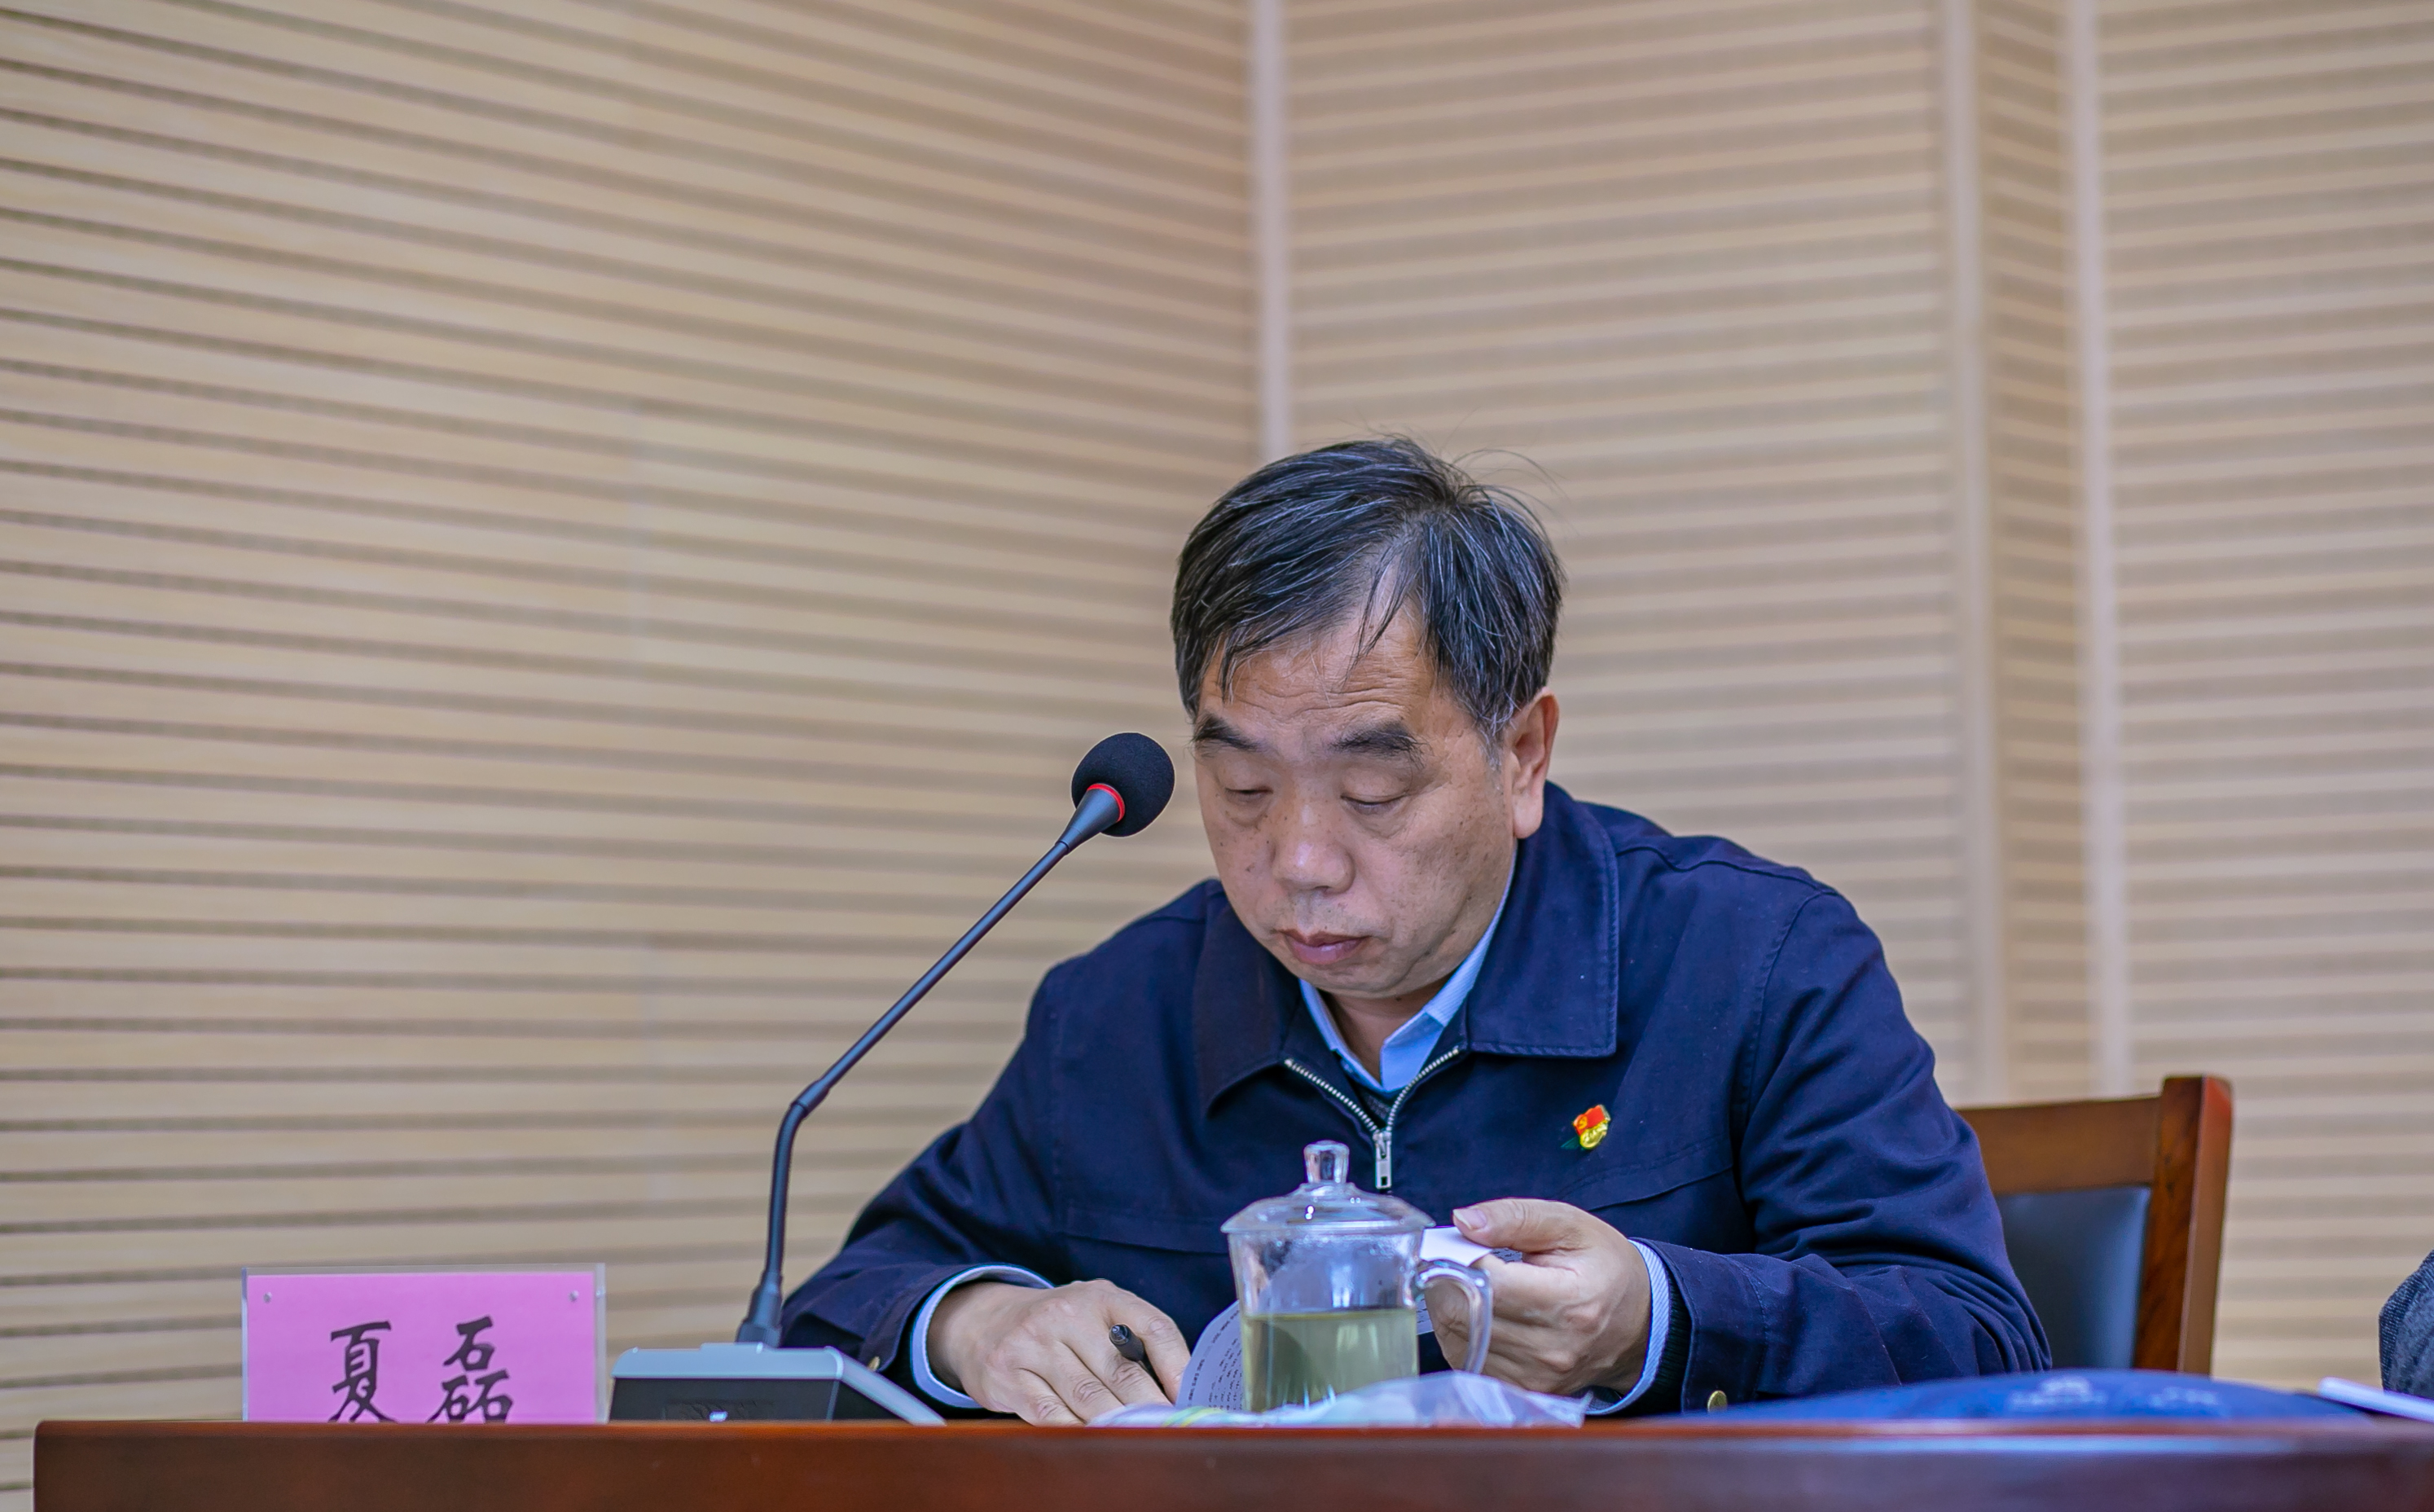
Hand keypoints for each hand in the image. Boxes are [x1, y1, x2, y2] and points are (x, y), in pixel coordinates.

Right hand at [927, 1279, 1190, 1423]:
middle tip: (1171, 1430)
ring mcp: (1034, 1343)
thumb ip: (1133, 1341)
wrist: (983, 1322)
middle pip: (1122, 1371)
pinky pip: (1051, 1412)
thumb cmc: (1059, 1326)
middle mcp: (1067, 1313)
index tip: (1192, 1397)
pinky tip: (1094, 1441)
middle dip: (1151, 1407)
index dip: (1178, 1365)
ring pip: (1088, 1396)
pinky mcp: (1009, 1375)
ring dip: (1118, 1424)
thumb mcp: (1095, 1314)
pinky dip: (1077, 1430)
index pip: (1153, 1326)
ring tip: (1141, 1440)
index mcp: (1102, 1297)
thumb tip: (1179, 1390)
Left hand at [1427, 1199, 1651, 1395]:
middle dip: (1447, 1279)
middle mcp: (1552, 1349)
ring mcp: (1537, 1377)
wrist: (1638, 1323)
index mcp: (1569, 1303)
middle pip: (1465, 1314)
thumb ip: (1515, 1218)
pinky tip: (1477, 1312)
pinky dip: (1460, 1333)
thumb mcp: (1571, 1226)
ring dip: (1450, 1305)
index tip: (1457, 1242)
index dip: (1459, 1258)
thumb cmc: (1605, 1268)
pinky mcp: (1524, 1390)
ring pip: (1458, 1339)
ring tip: (1470, 1283)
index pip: (1489, 1284)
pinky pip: (1467, 1361)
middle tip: (1456, 1259)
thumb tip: (1464, 1222)